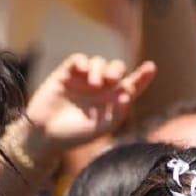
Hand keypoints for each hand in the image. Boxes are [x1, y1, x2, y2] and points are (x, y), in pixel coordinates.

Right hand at [24, 54, 157, 155]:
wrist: (45, 135)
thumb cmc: (74, 136)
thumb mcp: (101, 127)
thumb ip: (118, 112)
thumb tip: (128, 93)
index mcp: (112, 101)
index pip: (132, 85)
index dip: (143, 76)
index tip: (151, 67)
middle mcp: (100, 88)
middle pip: (116, 68)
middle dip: (116, 70)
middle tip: (111, 80)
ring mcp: (82, 80)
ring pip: (98, 62)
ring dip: (99, 69)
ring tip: (94, 84)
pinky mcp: (65, 74)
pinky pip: (78, 60)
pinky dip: (83, 62)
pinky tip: (82, 71)